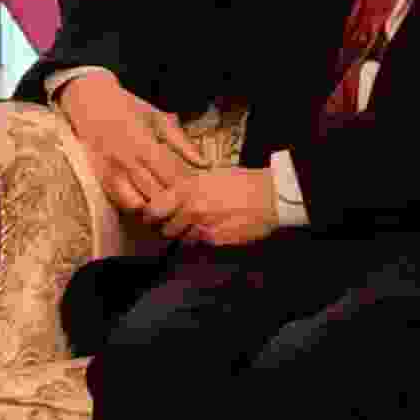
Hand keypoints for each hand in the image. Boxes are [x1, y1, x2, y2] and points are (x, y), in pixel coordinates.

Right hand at [51, 68, 204, 219]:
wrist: (89, 102)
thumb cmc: (127, 108)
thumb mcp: (157, 117)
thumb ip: (181, 142)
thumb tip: (204, 163)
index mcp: (143, 143)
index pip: (171, 175)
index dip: (186, 185)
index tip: (194, 187)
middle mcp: (126, 160)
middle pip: (157, 194)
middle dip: (173, 199)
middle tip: (183, 197)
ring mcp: (112, 172)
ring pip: (139, 204)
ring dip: (154, 206)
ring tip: (163, 200)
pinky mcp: (101, 179)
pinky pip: (122, 203)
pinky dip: (136, 205)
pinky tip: (144, 196)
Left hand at [136, 162, 280, 250]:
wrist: (268, 197)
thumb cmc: (239, 181)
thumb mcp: (207, 175)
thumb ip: (186, 187)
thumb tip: (169, 196)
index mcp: (187, 188)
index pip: (154, 209)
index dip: (151, 214)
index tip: (152, 216)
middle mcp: (191, 209)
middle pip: (166, 229)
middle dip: (169, 227)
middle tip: (175, 223)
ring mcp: (203, 227)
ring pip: (182, 239)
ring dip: (186, 235)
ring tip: (197, 226)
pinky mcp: (216, 241)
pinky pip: (200, 244)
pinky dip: (203, 240)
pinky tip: (214, 230)